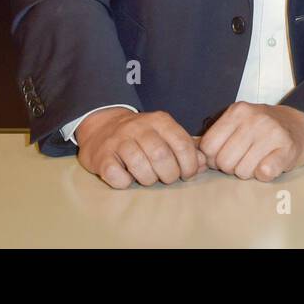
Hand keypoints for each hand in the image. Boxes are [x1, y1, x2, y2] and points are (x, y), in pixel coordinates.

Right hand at [75, 108, 205, 188]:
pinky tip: (127, 177)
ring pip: (140, 167)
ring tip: (148, 178)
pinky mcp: (101, 157)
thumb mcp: (165, 134)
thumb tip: (202, 164)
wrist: (101, 126)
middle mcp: (138, 127)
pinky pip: (117, 176)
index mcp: (159, 120)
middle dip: (170, 174)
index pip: (182, 144)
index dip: (189, 164)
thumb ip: (185, 148)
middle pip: (162, 156)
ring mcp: (118, 141)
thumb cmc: (141, 135)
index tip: (187, 174)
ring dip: (149, 179)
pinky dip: (125, 182)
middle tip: (168, 178)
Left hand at [197, 102, 303, 180]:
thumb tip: (193, 158)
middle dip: (232, 167)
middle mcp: (254, 118)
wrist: (302, 125)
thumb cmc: (264, 128)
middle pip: (224, 162)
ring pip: (242, 171)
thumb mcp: (239, 122)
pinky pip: (263, 173)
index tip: (228, 154)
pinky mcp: (287, 148)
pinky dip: (265, 175)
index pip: (208, 147)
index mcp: (237, 111)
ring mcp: (272, 132)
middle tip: (247, 158)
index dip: (214, 158)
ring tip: (260, 159)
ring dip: (249, 172)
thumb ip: (216, 136)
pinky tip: (270, 164)